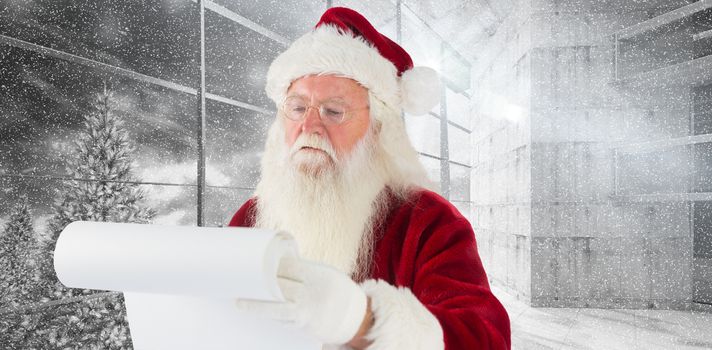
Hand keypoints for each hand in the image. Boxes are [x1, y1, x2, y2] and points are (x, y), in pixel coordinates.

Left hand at [235, 257, 367, 344]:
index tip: (255, 262)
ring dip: (256, 305)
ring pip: (276, 308)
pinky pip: (282, 320)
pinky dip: (268, 316)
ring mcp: (307, 311)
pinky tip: (255, 313)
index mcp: (318, 275)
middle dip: (259, 283)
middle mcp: (312, 294)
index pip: (289, 267)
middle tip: (240, 279)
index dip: (271, 265)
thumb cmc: (337, 291)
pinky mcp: (303, 326)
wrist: (355, 317)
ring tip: (238, 302)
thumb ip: (304, 270)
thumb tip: (277, 264)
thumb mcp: (326, 273)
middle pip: (279, 287)